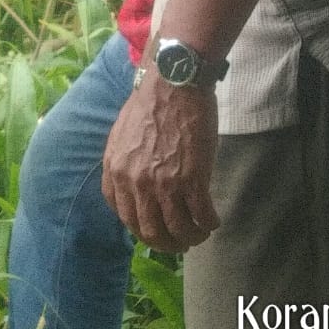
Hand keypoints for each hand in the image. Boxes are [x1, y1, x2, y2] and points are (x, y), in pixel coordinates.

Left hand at [101, 69, 220, 251]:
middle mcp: (136, 182)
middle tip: (180, 242)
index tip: (154, 229)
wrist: (173, 84)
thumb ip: (124, 165)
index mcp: (116, 171)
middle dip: (167, 243)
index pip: (123, 216)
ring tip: (199, 233)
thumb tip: (133, 188)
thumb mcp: (122, 137)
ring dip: (191, 238)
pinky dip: (208, 224)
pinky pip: (201, 216)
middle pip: (150, 231)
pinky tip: (212, 221)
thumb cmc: (150, 105)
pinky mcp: (192, 179)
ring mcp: (164, 183)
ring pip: (178, 230)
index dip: (141, 228)